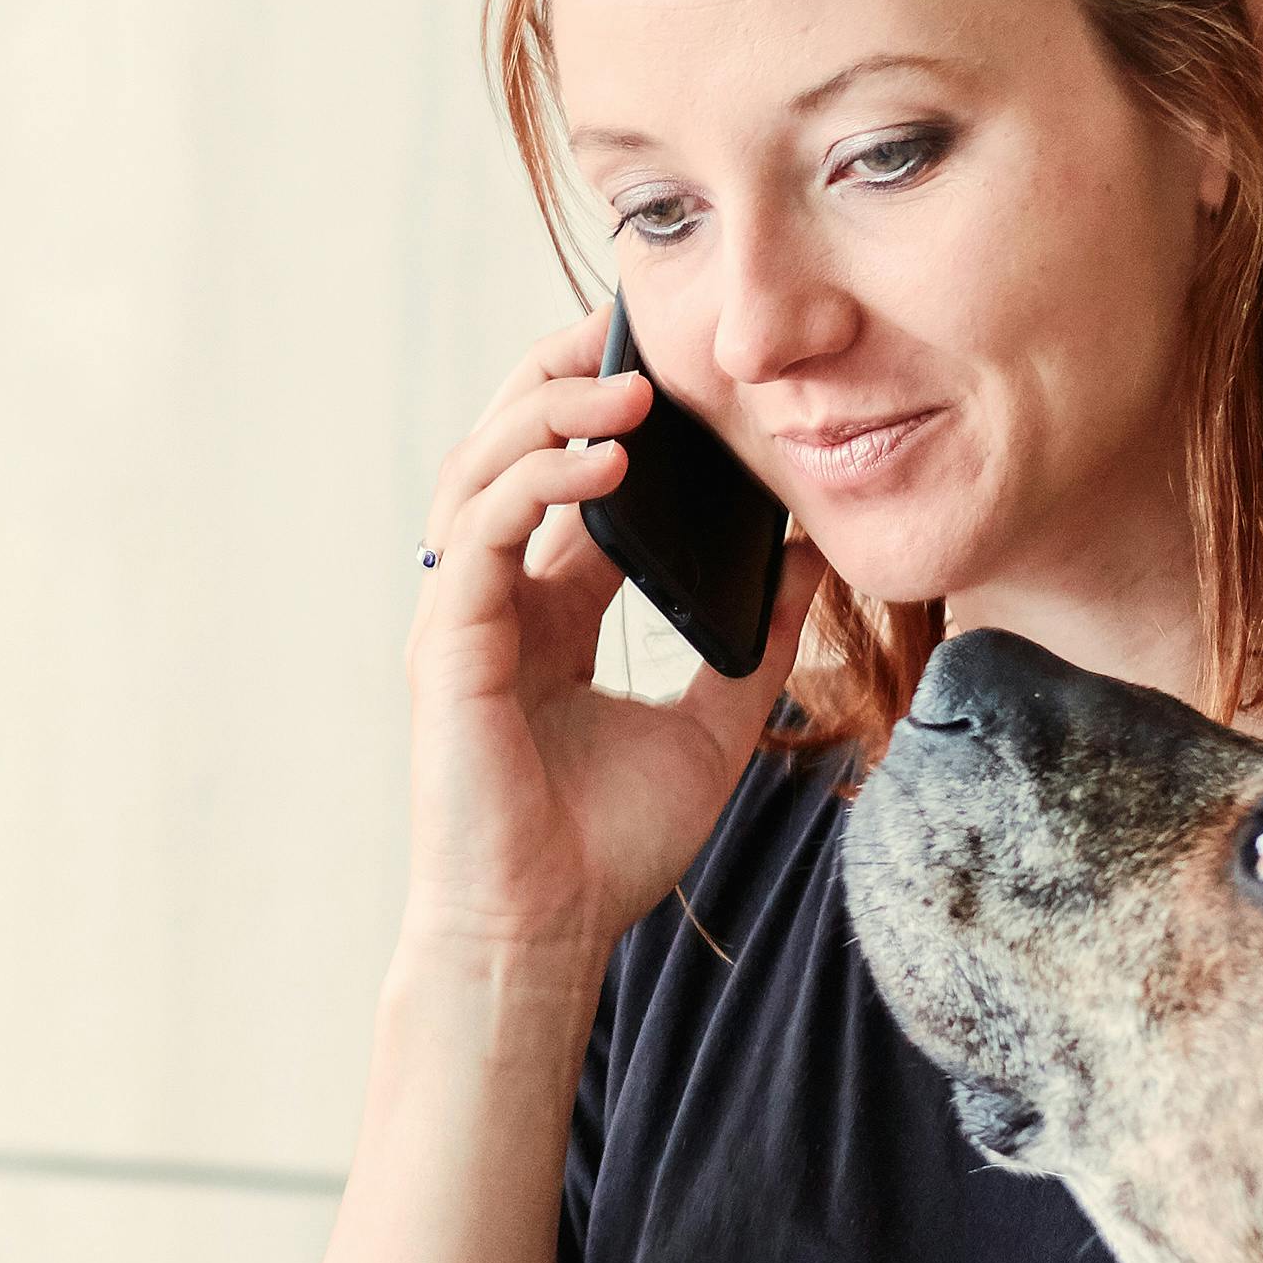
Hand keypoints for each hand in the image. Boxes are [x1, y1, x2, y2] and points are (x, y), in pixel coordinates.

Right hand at [404, 315, 822, 972]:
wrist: (542, 936)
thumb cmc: (607, 849)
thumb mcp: (715, 727)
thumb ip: (754, 643)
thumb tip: (811, 561)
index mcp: (551, 609)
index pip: (571, 477)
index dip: (613, 410)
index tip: (678, 361)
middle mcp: (499, 597)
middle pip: (512, 445)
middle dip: (565, 376)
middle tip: (635, 326)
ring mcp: (466, 615)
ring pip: (483, 466)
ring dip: (551, 412)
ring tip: (630, 384)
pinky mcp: (450, 641)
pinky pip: (482, 528)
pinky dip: (538, 480)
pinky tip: (607, 461)